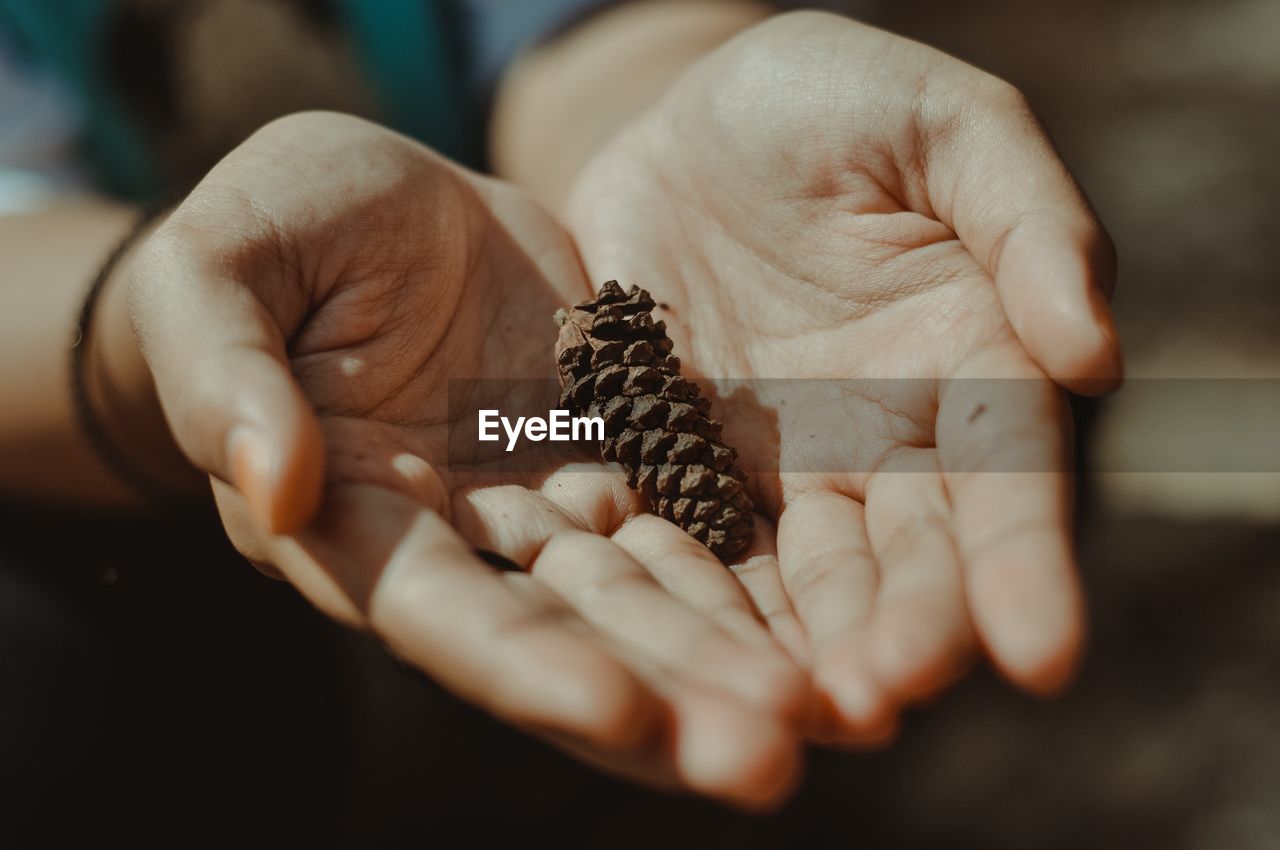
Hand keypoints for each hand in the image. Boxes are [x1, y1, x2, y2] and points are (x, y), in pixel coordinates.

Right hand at [127, 112, 808, 806]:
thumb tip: (271, 489)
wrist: (369, 202)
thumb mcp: (217, 273)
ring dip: (723, 654)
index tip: (622, 714)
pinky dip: (745, 568)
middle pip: (564, 634)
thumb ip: (226, 376)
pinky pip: (683, 513)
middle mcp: (454, 538)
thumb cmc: (267, 231)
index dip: (525, 665)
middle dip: (660, 699)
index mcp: (348, 519)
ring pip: (640, 593)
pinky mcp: (607, 446)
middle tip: (767, 759)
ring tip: (823, 710)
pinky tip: (823, 615)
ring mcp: (539, 498)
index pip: (438, 612)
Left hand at [564, 12, 1120, 742]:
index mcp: (973, 359)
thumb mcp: (935, 119)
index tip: (1040, 652)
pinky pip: (698, 550)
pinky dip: (706, 610)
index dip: (1025, 561)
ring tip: (794, 716)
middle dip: (908, 630)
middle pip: (913, 554)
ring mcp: (786, 465)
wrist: (678, 124)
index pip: (1011, 475)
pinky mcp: (685, 469)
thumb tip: (1092, 354)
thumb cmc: (821, 100)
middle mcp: (889, 436)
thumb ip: (1024, 216)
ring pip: (810, 579)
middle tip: (886, 694)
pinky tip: (696, 665)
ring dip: (809, 649)